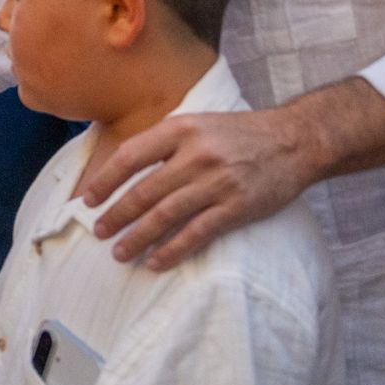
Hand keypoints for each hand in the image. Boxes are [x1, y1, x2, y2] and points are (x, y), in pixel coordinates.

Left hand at [77, 107, 312, 269]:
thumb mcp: (197, 123)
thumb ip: (163, 141)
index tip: (88, 200)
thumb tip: (121, 168)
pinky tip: (155, 262)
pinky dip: (172, 250)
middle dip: (116, 215)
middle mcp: (197, 154)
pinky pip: (197, 233)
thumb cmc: (239, 133)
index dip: (105, 181)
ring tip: (119, 252)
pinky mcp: (238, 206)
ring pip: (166, 215)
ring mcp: (218, 182)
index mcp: (181, 129)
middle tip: (98, 232)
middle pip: (144, 191)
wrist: (295, 140)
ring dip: (137, 237)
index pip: (130, 156)